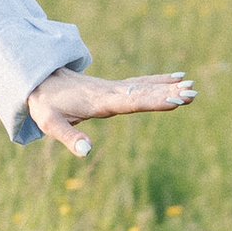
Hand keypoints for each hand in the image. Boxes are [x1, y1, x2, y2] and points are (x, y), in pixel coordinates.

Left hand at [26, 68, 193, 159]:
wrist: (39, 79)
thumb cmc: (45, 104)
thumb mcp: (51, 124)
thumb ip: (69, 138)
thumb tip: (86, 152)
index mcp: (99, 101)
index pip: (131, 101)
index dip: (153, 100)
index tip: (175, 98)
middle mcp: (111, 92)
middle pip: (143, 92)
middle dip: (168, 93)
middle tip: (192, 92)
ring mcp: (113, 88)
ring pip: (145, 86)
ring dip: (168, 87)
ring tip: (193, 87)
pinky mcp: (113, 88)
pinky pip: (141, 83)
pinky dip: (159, 81)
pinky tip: (177, 78)